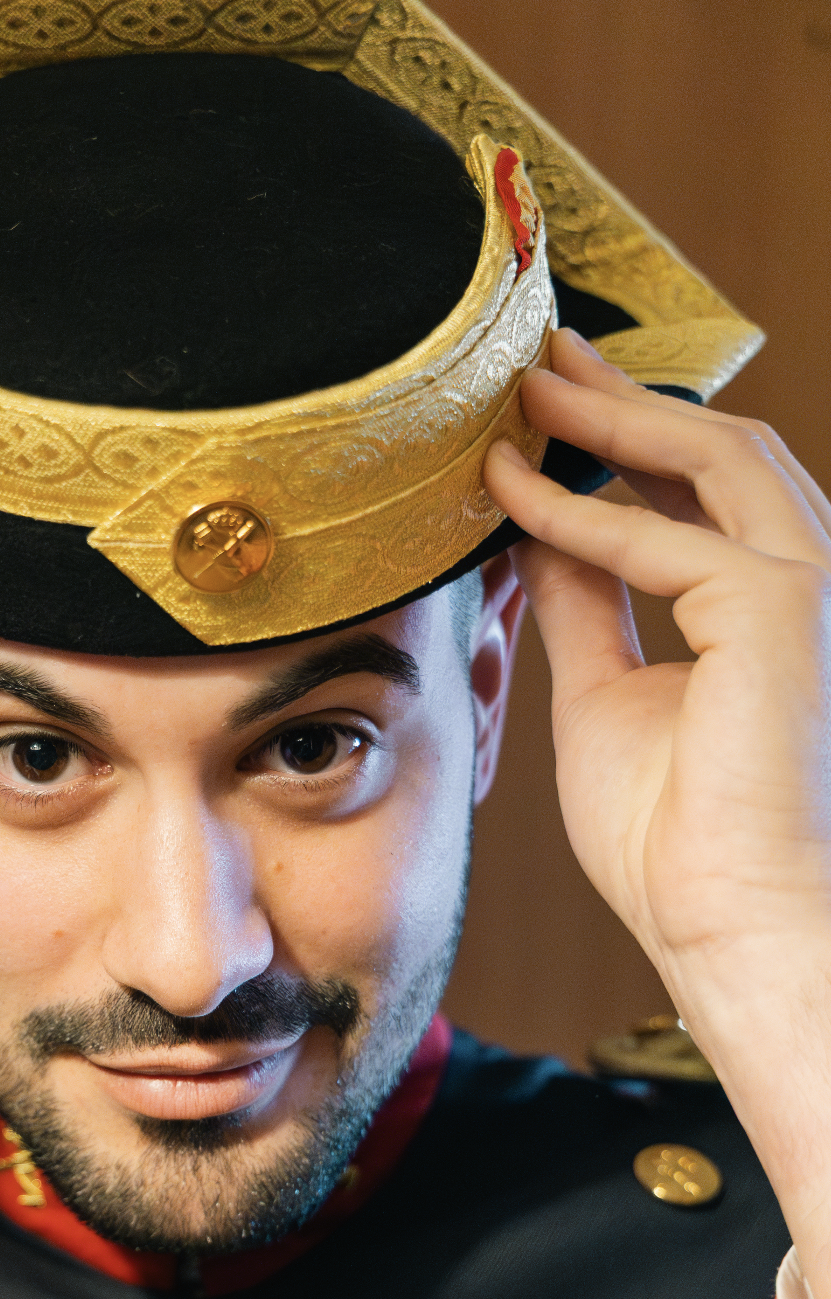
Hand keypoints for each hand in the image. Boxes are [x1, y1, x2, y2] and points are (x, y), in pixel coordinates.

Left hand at [484, 329, 830, 1298]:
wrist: (728, 925)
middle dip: (623, 397)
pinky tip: (512, 496)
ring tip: (525, 386)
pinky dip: (580, 512)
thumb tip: (539, 531)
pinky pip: (662, 537)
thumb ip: (584, 607)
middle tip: (536, 358)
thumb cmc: (679, 842)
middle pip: (717, 448)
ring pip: (712, 457)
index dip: (623, 440)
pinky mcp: (781, 608)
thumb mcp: (606, 697)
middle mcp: (804, 580)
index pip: (700, 492)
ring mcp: (805, 587)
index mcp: (766, 606)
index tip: (543, 410)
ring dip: (612, 416)